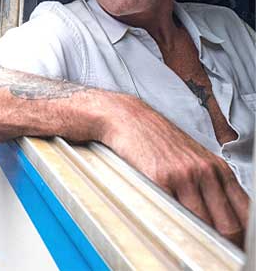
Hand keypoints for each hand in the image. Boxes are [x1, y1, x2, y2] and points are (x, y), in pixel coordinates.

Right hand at [102, 96, 249, 245]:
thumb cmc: (158, 141)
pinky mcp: (161, 179)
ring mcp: (185, 176)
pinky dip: (175, 228)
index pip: (245, 213)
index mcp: (219, 170)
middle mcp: (206, 172)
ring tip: (192, 246)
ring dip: (199, 241)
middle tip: (214, 253)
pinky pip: (175, 214)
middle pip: (228, 224)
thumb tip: (221, 218)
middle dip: (224, 244)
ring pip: (204, 223)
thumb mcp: (194, 160)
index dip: (242, 236)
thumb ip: (211, 185)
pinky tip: (172, 229)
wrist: (129, 119)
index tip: (232, 246)